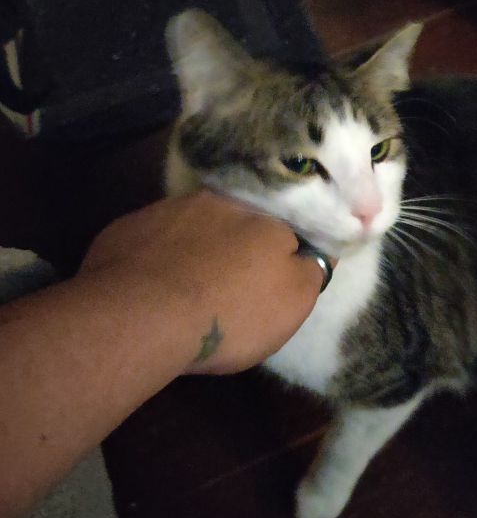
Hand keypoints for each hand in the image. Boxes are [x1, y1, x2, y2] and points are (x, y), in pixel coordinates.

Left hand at [79, 190, 325, 374]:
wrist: (140, 317)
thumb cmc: (230, 312)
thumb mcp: (293, 302)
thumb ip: (310, 269)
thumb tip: (311, 251)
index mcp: (262, 215)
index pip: (286, 227)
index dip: (284, 254)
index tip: (275, 279)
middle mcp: (215, 200)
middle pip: (236, 222)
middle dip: (237, 247)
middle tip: (229, 285)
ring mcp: (165, 210)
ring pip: (191, 227)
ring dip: (194, 249)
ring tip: (186, 288)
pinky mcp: (125, 229)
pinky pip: (149, 240)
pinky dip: (155, 258)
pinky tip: (149, 288)